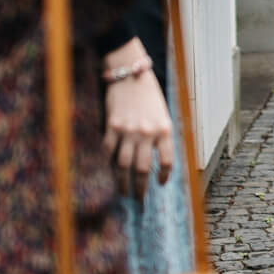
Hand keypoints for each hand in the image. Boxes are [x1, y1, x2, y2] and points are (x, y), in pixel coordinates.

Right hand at [102, 62, 175, 198]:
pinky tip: (108, 172)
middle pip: (142, 169)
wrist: (130, 74)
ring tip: (123, 192)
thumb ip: (161, 135)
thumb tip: (156, 160)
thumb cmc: (149, 94)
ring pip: (123, 165)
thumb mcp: (163, 114)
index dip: (164, 175)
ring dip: (122, 182)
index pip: (167, 160)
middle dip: (140, 188)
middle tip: (139, 200)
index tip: (161, 184)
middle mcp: (147, 132)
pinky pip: (108, 151)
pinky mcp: (112, 126)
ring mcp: (128, 130)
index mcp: (164, 129)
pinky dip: (107, 164)